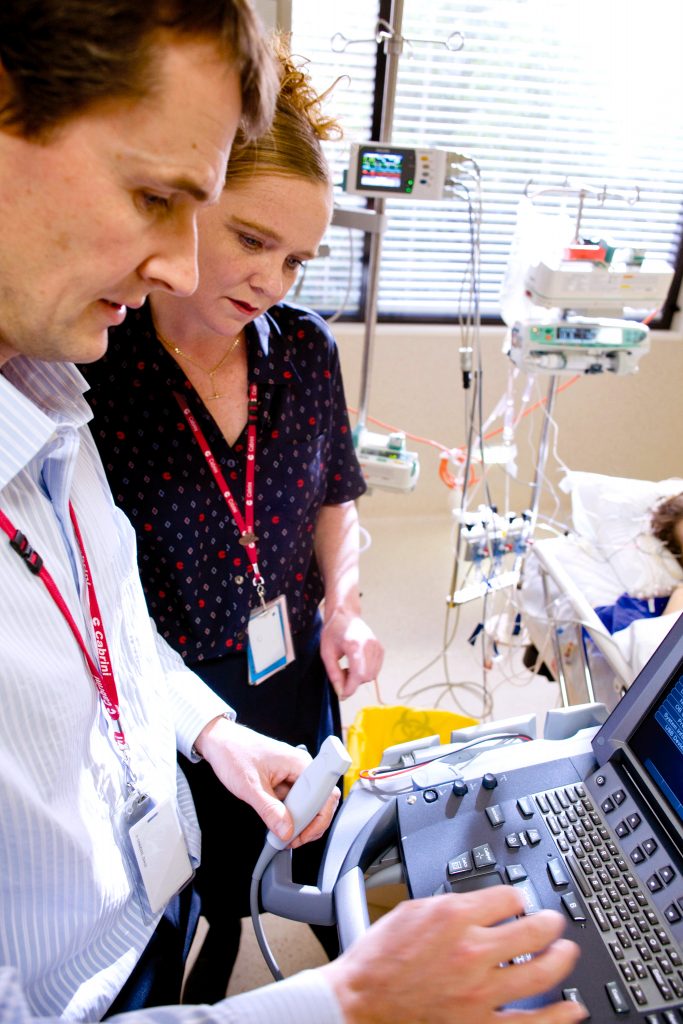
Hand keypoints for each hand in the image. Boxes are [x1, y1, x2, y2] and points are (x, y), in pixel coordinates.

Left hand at [193, 717, 339, 847]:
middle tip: (293, 838)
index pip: (325, 795)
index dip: (317, 818)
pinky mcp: (284, 779)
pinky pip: (294, 800)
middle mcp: (301, 767)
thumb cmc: (234, 752)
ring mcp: (293, 773)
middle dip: (309, 824)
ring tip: (283, 833)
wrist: (219, 741)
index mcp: (300, 763)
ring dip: (298, 821)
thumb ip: (269, 810)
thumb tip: (286, 830)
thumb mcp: (250, 787)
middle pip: (321, 801)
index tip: (301, 833)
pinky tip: (278, 822)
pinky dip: (289, 814)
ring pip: (308, 803)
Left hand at [321, 607, 383, 698]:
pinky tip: (355, 665)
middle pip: (366, 677)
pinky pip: (376, 669)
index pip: (358, 675)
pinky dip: (365, 672)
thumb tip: (340, 691)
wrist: (345, 614)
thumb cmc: (333, 631)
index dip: (350, 688)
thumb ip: (333, 673)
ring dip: (359, 678)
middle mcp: (370, 646)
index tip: (342, 695)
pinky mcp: (380, 649)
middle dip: (353, 683)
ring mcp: (377, 647)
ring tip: (347, 669)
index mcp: (355, 645)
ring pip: (372, 675)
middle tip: (341, 676)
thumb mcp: (326, 653)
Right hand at [321, 887, 586, 1023]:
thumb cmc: (378, 959)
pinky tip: (573, 1009)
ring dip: (562, 959)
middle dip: (550, 922)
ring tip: (568, 953)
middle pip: (533, 929)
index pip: (508, 897)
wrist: (360, 1001)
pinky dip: (557, 1017)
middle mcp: (472, 952)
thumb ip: (451, 903)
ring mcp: (480, 992)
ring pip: (541, 973)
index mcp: (454, 917)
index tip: (520, 901)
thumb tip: (480, 901)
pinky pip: (530, 1023)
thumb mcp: (412, 910)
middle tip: (556, 922)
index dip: (518, 897)